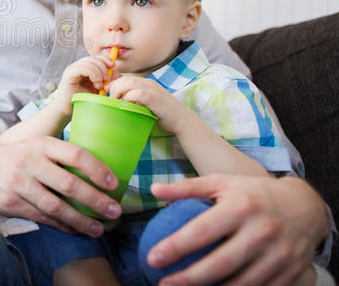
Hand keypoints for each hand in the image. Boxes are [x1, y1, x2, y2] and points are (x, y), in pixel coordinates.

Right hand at [0, 135, 122, 235]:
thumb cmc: (15, 156)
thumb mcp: (35, 145)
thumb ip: (60, 155)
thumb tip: (99, 172)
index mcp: (40, 144)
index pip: (75, 154)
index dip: (97, 169)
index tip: (114, 183)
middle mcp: (30, 162)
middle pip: (68, 184)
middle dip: (95, 200)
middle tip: (114, 210)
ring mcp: (19, 184)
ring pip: (56, 206)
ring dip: (81, 220)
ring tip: (99, 228)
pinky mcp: (12, 203)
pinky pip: (43, 218)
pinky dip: (62, 226)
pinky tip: (76, 229)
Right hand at [52, 55, 118, 112]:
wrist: (68, 110)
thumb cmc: (83, 100)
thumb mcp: (98, 89)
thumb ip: (107, 80)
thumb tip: (116, 72)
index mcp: (84, 68)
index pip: (95, 57)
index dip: (105, 59)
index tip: (113, 67)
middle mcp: (77, 67)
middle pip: (93, 58)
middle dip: (103, 67)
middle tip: (107, 80)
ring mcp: (72, 70)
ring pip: (88, 62)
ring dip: (98, 72)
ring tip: (100, 85)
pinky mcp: (69, 75)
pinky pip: (82, 68)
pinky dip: (92, 73)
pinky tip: (96, 83)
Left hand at [107, 75, 191, 133]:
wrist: (182, 120)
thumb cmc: (163, 114)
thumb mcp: (147, 104)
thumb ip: (136, 100)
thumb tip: (118, 100)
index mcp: (147, 83)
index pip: (126, 78)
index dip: (115, 84)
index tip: (109, 93)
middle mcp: (149, 83)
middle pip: (125, 79)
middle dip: (115, 88)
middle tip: (112, 99)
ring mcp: (152, 89)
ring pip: (128, 83)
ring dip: (119, 92)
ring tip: (117, 102)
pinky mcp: (154, 98)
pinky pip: (136, 93)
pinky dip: (128, 99)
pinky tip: (127, 106)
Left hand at [146, 174, 328, 285]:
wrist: (306, 207)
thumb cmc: (253, 193)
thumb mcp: (222, 182)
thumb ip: (187, 187)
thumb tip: (154, 190)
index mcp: (241, 206)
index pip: (202, 231)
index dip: (176, 247)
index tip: (152, 258)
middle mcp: (261, 232)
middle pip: (220, 264)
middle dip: (188, 279)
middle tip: (163, 284)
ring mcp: (278, 255)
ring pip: (241, 284)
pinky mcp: (290, 273)